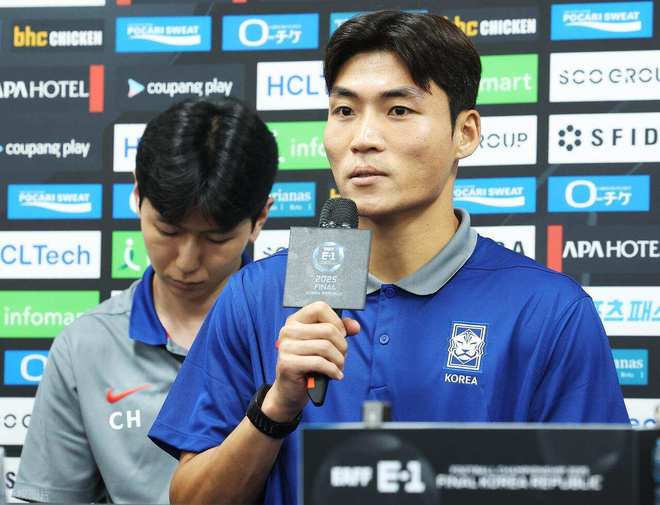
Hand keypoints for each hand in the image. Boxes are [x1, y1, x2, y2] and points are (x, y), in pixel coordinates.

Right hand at [261, 301, 359, 421]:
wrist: (291, 390)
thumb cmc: (308, 364)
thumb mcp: (323, 343)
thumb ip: (339, 331)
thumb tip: (355, 326)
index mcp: (296, 320)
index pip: (320, 307)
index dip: (336, 321)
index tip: (341, 334)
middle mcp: (288, 330)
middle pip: (328, 329)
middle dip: (342, 345)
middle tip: (341, 356)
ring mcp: (286, 346)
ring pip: (325, 346)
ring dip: (339, 360)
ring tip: (338, 367)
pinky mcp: (287, 363)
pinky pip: (319, 362)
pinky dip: (333, 370)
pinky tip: (335, 375)